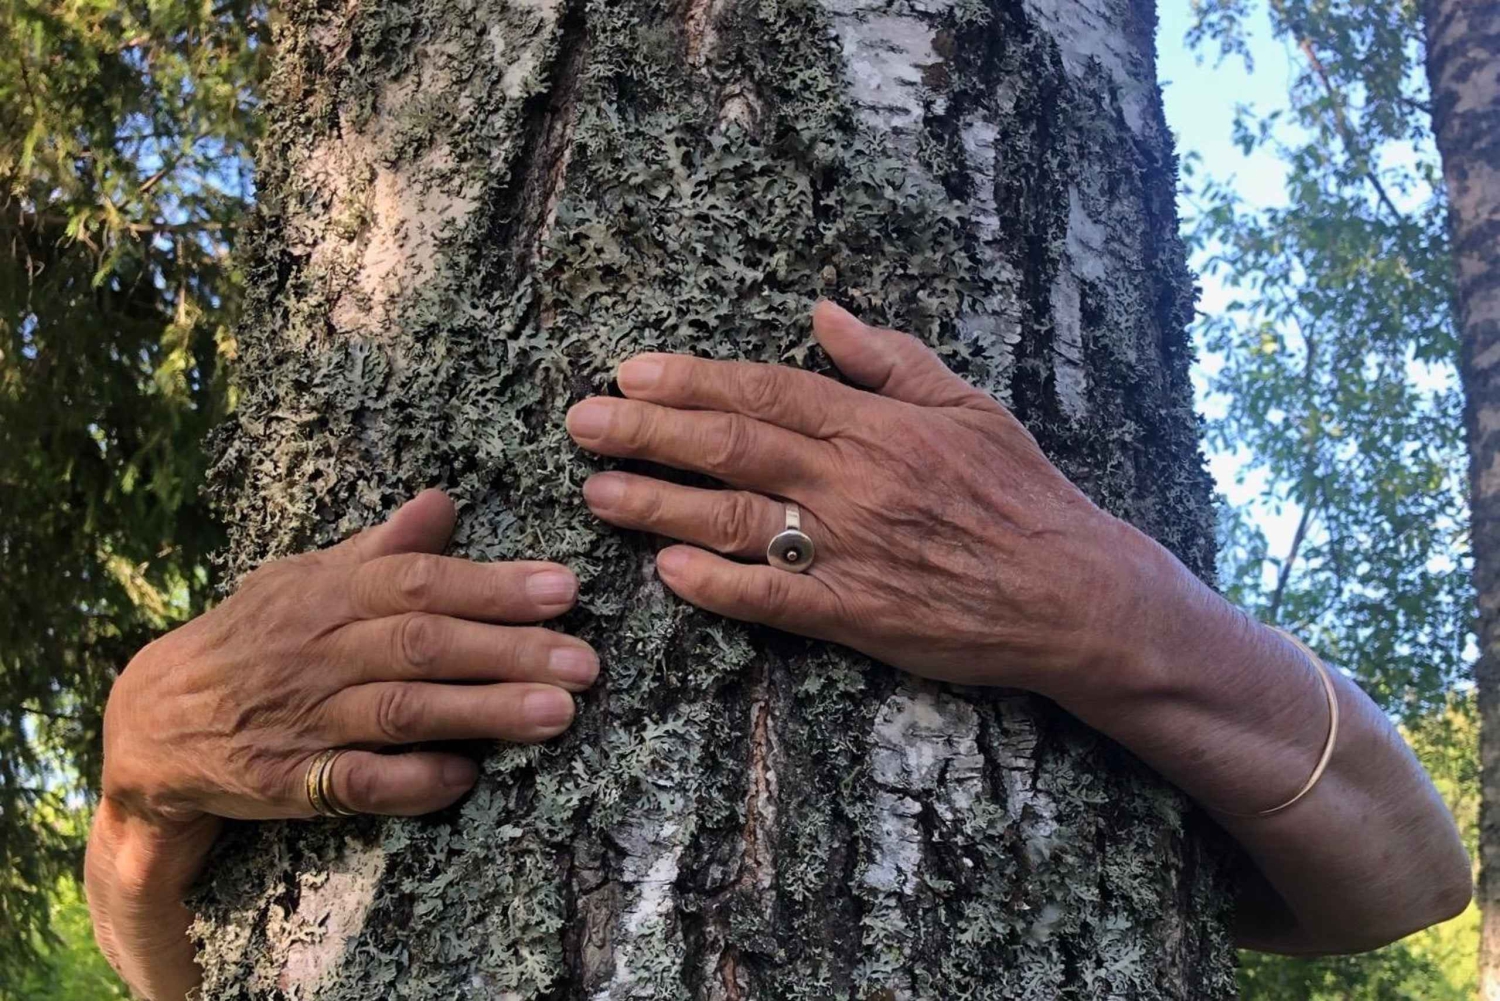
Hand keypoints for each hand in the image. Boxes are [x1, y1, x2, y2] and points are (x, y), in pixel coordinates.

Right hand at [90, 489, 596, 998]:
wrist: (156, 720)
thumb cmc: (256, 637)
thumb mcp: (305, 577)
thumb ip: (379, 549)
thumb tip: (443, 501)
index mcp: (328, 594)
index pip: (417, 583)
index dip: (491, 585)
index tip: (562, 588)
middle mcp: (320, 652)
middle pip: (422, 646)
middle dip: (509, 651)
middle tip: (583, 661)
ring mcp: (307, 719)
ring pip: (404, 713)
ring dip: (485, 713)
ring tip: (558, 713)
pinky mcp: (293, 782)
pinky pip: (360, 784)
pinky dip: (416, 781)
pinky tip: (469, 776)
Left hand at [566, 301, 1151, 694]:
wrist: (1074, 592)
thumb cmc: (1023, 494)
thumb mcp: (970, 405)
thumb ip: (890, 359)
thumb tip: (823, 313)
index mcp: (878, 425)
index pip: (765, 392)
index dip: (692, 382)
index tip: (631, 373)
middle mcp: (854, 482)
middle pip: (732, 448)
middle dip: (648, 432)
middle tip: (582, 422)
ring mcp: (851, 552)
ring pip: (737, 520)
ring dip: (660, 504)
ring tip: (598, 491)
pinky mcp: (857, 615)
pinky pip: (774, 600)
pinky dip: (718, 586)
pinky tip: (667, 572)